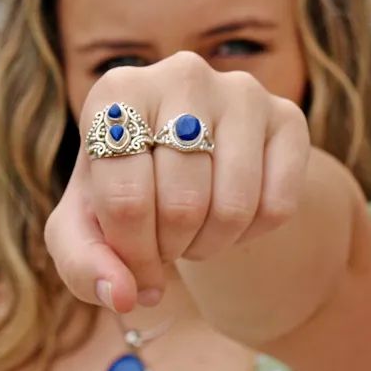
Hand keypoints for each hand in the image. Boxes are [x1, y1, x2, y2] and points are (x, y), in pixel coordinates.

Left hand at [44, 51, 309, 312]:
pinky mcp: (288, 115)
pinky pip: (278, 205)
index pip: (125, 199)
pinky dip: (252, 234)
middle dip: (171, 248)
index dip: (131, 254)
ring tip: (195, 232)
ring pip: (234, 207)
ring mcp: (241, 91)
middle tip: (167, 242)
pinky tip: (233, 216)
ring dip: (211, 245)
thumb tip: (121, 296)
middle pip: (182, 206)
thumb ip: (82, 263)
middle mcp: (181, 75)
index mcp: (117, 92)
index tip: (133, 263)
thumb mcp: (87, 225)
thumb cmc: (130, 188)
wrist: (193, 160)